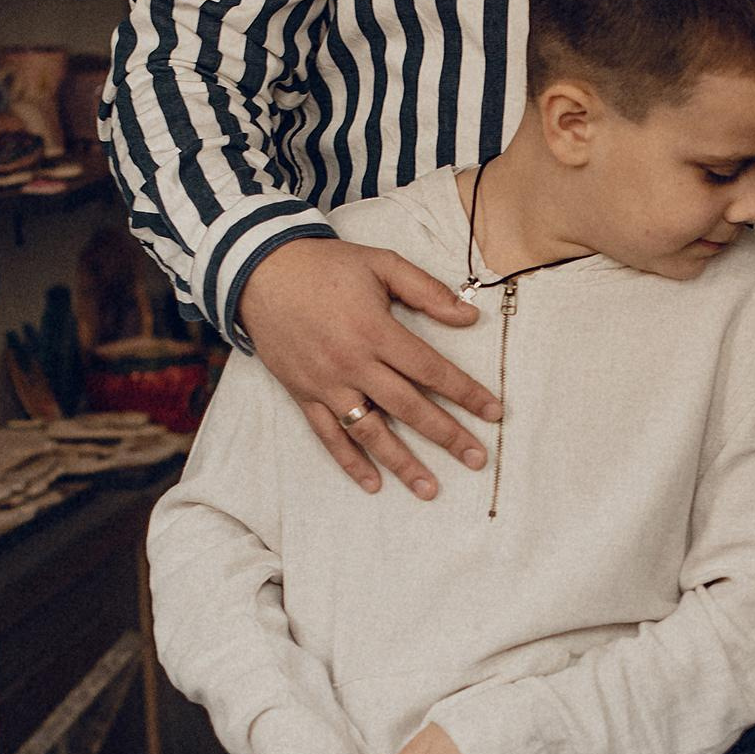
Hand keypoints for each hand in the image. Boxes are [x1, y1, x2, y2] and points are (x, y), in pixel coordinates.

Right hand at [238, 238, 500, 499]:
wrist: (260, 271)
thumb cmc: (327, 266)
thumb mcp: (382, 264)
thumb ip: (427, 290)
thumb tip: (469, 318)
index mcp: (376, 330)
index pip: (432, 370)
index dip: (466, 393)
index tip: (494, 413)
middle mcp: (353, 363)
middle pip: (409, 407)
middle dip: (447, 436)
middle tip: (477, 459)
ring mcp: (327, 383)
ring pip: (370, 432)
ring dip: (402, 462)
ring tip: (430, 489)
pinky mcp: (304, 394)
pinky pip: (329, 435)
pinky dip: (350, 462)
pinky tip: (373, 484)